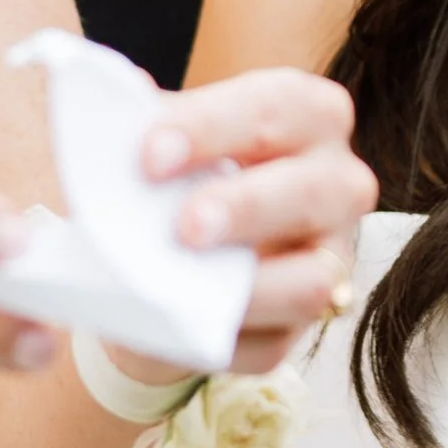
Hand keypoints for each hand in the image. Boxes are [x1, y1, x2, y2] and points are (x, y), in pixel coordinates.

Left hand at [138, 68, 377, 372]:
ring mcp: (329, 260)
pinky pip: (277, 342)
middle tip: (183, 226)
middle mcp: (336, 184)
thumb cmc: (167, 178)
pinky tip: (181, 328)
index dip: (217, 125)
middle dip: (249, 207)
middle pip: (319, 189)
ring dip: (254, 286)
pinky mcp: (300, 326)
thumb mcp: (152, 140)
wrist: (156, 257)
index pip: (281, 105)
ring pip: (318, 279)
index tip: (148, 154)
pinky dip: (227, 340)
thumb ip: (137, 123)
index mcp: (305, 116)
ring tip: (188, 285)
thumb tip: (110, 118)